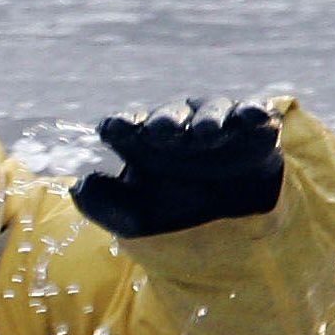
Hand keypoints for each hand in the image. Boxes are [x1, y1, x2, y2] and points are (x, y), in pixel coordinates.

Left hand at [72, 97, 283, 238]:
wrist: (225, 223)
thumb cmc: (170, 211)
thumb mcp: (132, 216)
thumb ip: (101, 203)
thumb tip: (78, 185)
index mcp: (141, 142)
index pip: (125, 126)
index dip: (119, 125)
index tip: (114, 130)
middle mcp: (176, 126)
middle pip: (168, 115)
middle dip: (164, 120)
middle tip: (163, 131)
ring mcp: (213, 123)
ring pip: (210, 111)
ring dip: (208, 118)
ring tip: (207, 132)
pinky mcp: (249, 127)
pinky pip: (252, 113)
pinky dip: (255, 111)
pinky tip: (256, 116)